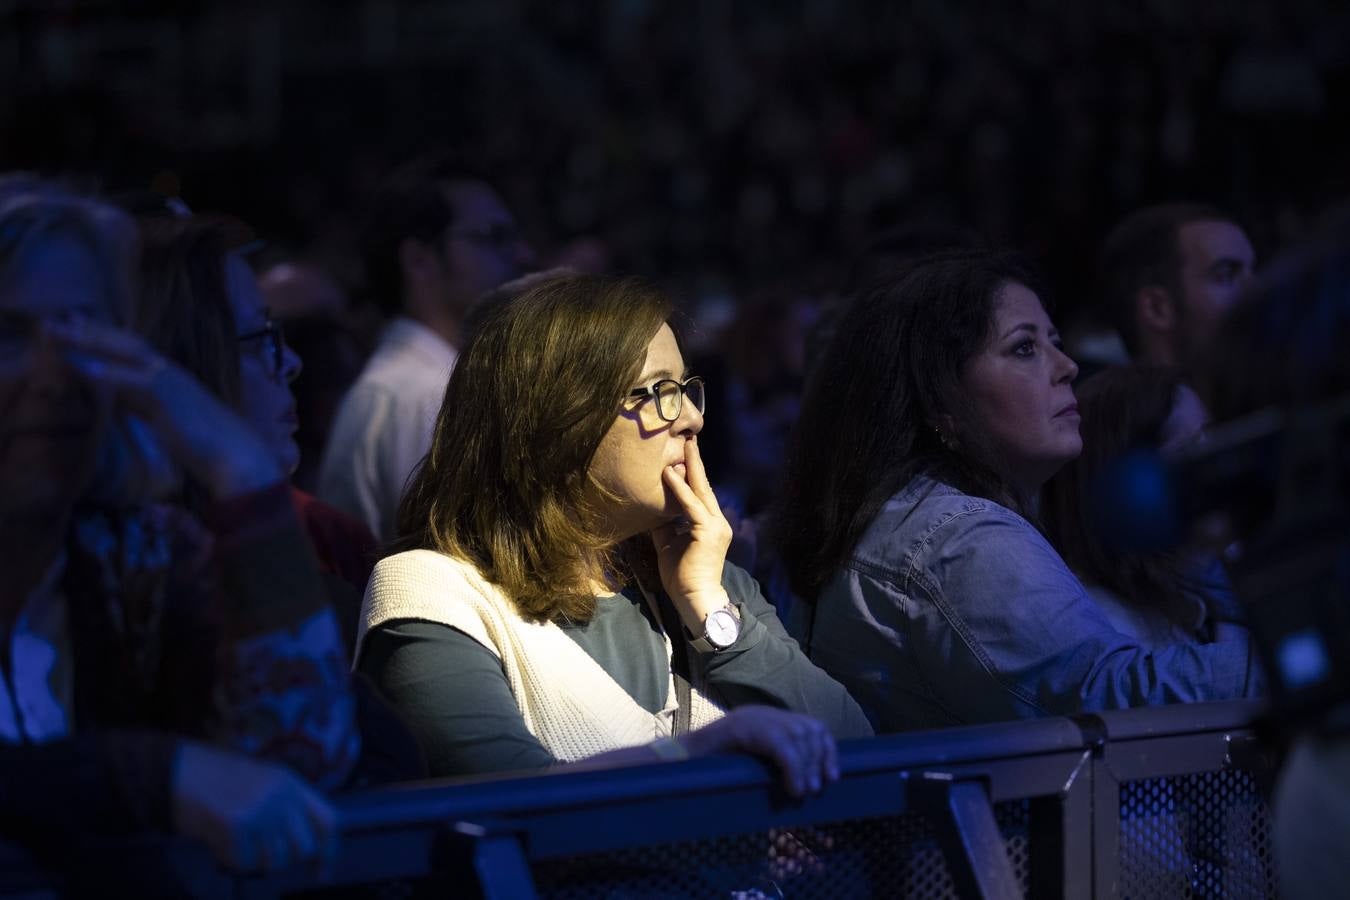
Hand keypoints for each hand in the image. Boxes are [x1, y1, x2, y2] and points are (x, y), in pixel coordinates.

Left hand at [47, 318, 282, 497]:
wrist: (238, 457)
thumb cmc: (210, 447)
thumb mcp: (168, 421)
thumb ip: (144, 407)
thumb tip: (119, 401)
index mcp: (170, 378)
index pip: (130, 351)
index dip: (102, 336)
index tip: (74, 324)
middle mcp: (170, 373)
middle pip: (125, 343)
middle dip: (89, 331)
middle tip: (54, 320)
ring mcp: (172, 382)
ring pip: (127, 354)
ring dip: (92, 342)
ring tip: (60, 334)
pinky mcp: (170, 398)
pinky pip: (135, 381)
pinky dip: (110, 373)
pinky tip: (85, 368)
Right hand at [171, 741, 336, 874]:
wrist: (176, 770)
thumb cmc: (218, 781)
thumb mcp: (265, 784)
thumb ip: (289, 810)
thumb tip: (310, 851)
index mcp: (292, 783)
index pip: (329, 820)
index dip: (329, 850)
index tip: (321, 873)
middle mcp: (282, 796)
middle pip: (305, 848)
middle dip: (284, 858)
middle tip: (259, 850)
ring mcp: (261, 810)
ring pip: (274, 861)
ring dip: (254, 859)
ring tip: (235, 838)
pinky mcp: (236, 825)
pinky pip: (244, 863)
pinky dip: (230, 859)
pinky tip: (218, 839)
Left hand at [651, 436, 733, 631]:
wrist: (694, 597)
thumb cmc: (682, 576)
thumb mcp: (669, 544)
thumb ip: (666, 525)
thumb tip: (654, 508)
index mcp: (709, 524)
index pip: (700, 493)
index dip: (692, 473)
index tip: (684, 454)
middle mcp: (716, 521)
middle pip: (704, 486)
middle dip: (695, 461)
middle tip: (690, 438)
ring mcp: (715, 526)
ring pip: (700, 491)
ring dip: (690, 468)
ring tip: (683, 446)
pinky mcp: (708, 531)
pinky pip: (691, 506)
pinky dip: (680, 489)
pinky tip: (670, 474)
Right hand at [682, 706, 838, 798]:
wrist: (676, 765)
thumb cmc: (711, 771)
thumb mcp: (752, 765)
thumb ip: (775, 763)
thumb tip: (808, 782)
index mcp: (766, 720)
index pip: (811, 725)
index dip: (827, 750)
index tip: (832, 777)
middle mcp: (762, 714)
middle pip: (809, 728)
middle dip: (819, 759)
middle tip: (817, 789)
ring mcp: (751, 718)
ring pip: (798, 737)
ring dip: (806, 767)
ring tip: (804, 792)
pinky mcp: (742, 728)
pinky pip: (780, 746)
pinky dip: (793, 769)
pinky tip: (793, 788)